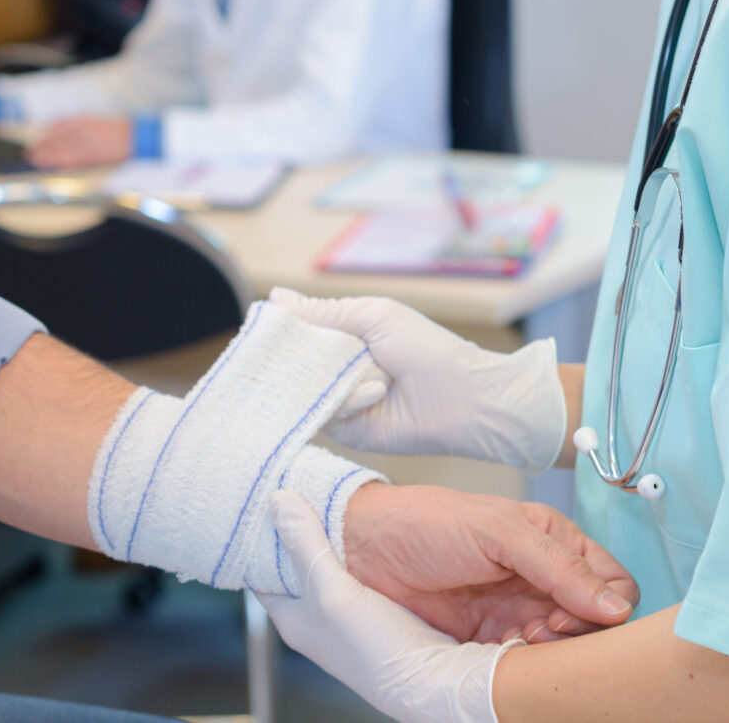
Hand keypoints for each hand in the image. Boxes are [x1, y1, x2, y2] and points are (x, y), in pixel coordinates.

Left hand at [25, 115, 133, 168]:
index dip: (45, 134)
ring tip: (37, 162)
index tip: (36, 141)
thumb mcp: (93, 121)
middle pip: (57, 138)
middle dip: (42, 147)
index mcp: (83, 119)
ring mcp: (88, 142)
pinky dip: (64, 163)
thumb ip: (76, 126)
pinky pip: (75, 160)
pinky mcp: (94, 155)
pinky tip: (55, 167)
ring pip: (63, 150)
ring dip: (49, 157)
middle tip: (30, 154)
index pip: (58, 125)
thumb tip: (57, 133)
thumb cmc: (114, 130)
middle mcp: (83, 129)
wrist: (134, 136)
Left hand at [261, 492, 513, 722]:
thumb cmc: (375, 650)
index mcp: (290, 617)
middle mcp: (313, 617)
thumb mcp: (331, 590)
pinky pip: (356, 570)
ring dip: (326, 537)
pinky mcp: (375, 609)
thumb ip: (304, 545)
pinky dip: (353, 549)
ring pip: (326, 565)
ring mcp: (345, 614)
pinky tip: (359, 530)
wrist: (434, 680)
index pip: (258, 571)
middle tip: (293, 489)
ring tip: (323, 498)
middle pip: (293, 565)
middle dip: (294, 530)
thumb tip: (276, 501)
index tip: (257, 501)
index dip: (257, 537)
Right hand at [273, 289, 566, 472]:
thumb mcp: (375, 317)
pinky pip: (325, 416)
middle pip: (295, 364)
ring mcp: (342, 401)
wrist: (466, 401)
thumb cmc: (428, 350)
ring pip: (305, 391)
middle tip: (296, 354)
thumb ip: (324, 312)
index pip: (299, 332)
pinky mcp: (349, 431)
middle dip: (296, 359)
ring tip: (368, 375)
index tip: (262, 328)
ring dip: (330, 381)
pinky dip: (346, 403)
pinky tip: (375, 394)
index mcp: (346, 337)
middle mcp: (339, 370)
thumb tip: (274, 297)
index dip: (282, 330)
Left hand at [333, 482, 635, 643]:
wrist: (365, 548)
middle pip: (593, 621)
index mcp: (552, 541)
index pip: (612, 581)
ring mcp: (517, 609)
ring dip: (549, 651)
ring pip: (564, 646)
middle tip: (541, 631)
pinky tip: (500, 649)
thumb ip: (557, 566)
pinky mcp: (492, 635)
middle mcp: (541, 577)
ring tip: (516, 638)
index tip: (570, 614)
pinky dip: (523, 662)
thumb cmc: (426, 522)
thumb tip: (614, 605)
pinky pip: (528, 660)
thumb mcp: (497, 531)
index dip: (604, 604)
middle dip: (576, 633)